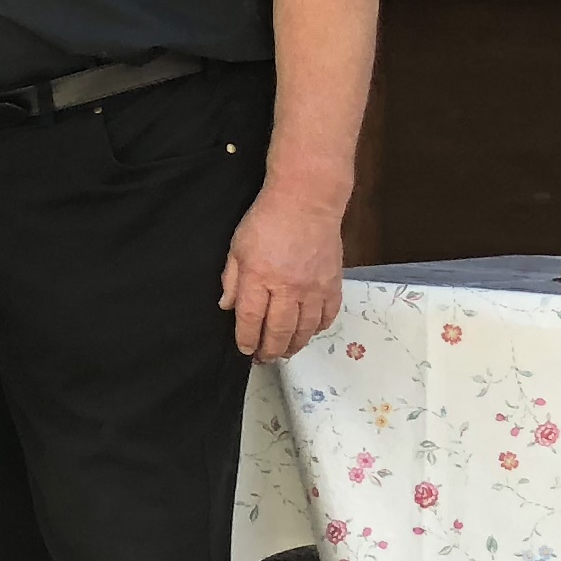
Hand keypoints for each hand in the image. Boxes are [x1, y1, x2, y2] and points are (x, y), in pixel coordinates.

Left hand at [222, 185, 347, 359]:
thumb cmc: (266, 220)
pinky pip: (327, 316)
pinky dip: (318, 329)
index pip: (251, 319)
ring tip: (285, 352)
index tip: (245, 349)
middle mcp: (288, 287)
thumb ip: (232, 279)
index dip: (247, 339)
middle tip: (265, 359)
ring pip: (305, 329)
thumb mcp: (237, 246)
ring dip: (295, 345)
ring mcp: (314, 288)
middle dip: (270, 350)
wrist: (307, 201)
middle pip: (280, 331)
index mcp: (259, 276)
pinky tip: (308, 332)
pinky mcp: (333, 284)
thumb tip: (227, 306)